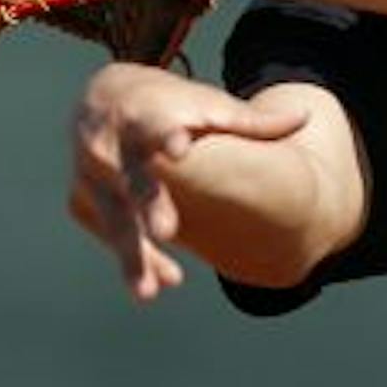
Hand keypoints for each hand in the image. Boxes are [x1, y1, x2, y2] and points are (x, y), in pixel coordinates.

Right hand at [67, 63, 308, 302]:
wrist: (105, 96)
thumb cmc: (169, 103)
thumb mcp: (207, 106)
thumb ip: (251, 122)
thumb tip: (305, 118)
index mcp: (147, 114)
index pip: (157, 125)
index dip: (167, 138)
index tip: (179, 150)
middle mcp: (113, 143)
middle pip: (131, 176)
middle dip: (148, 202)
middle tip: (169, 229)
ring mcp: (92, 174)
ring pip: (112, 216)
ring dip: (130, 252)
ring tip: (149, 290)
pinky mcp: (81, 198)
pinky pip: (106, 233)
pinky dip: (133, 257)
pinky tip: (157, 281)